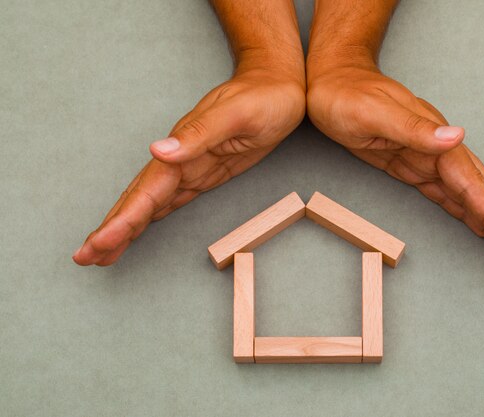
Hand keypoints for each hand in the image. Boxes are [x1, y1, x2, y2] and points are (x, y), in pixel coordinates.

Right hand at [73, 70, 304, 265]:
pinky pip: (170, 201)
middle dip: (112, 230)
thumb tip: (158, 150)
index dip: (122, 220)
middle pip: (139, 200)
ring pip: (150, 204)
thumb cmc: (262, 98)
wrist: (278, 87)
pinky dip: (151, 218)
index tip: (98, 244)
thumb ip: (198, 134)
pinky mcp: (204, 174)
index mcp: (182, 147)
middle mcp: (179, 160)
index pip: (145, 191)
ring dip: (126, 228)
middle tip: (85, 257)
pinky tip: (137, 230)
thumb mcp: (235, 114)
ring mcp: (190, 168)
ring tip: (102, 253)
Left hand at [306, 66, 483, 260]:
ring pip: (464, 194)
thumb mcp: (374, 112)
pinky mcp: (411, 166)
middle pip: (477, 188)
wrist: (332, 83)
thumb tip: (457, 136)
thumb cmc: (347, 96)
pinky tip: (477, 223)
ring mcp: (425, 158)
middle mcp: (436, 148)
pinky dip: (463, 210)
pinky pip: (444, 193)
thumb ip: (414, 128)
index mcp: (432, 137)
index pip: (470, 179)